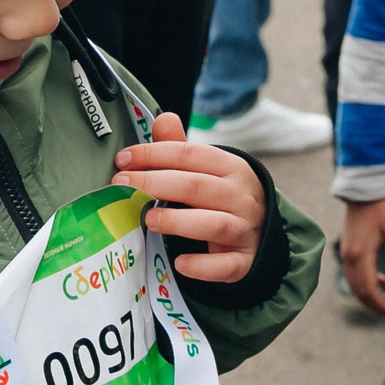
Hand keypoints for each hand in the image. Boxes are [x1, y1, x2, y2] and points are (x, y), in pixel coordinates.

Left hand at [113, 111, 267, 282]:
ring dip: (177, 221)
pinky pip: (224, 266)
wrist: (262, 231)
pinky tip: (180, 263)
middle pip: (196, 186)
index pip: (190, 154)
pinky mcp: (244, 261)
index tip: (122, 160)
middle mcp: (241, 197)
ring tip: (148, 219)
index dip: (153, 154)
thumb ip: (181, 149)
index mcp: (231, 167)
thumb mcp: (208, 169)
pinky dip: (202, 265)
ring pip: (213, 224)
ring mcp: (245, 230)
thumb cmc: (223, 196)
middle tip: (121, 185)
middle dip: (155, 183)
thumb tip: (163, 119)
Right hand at [338, 197, 384, 317]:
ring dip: (369, 296)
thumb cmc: (383, 206)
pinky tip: (381, 280)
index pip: (368, 289)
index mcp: (361, 254)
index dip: (381, 305)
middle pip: (358, 291)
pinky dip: (364, 283)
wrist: (365, 187)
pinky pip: (352, 274)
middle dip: (375, 305)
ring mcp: (346, 252)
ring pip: (353, 284)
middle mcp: (349, 256)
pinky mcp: (348, 247)